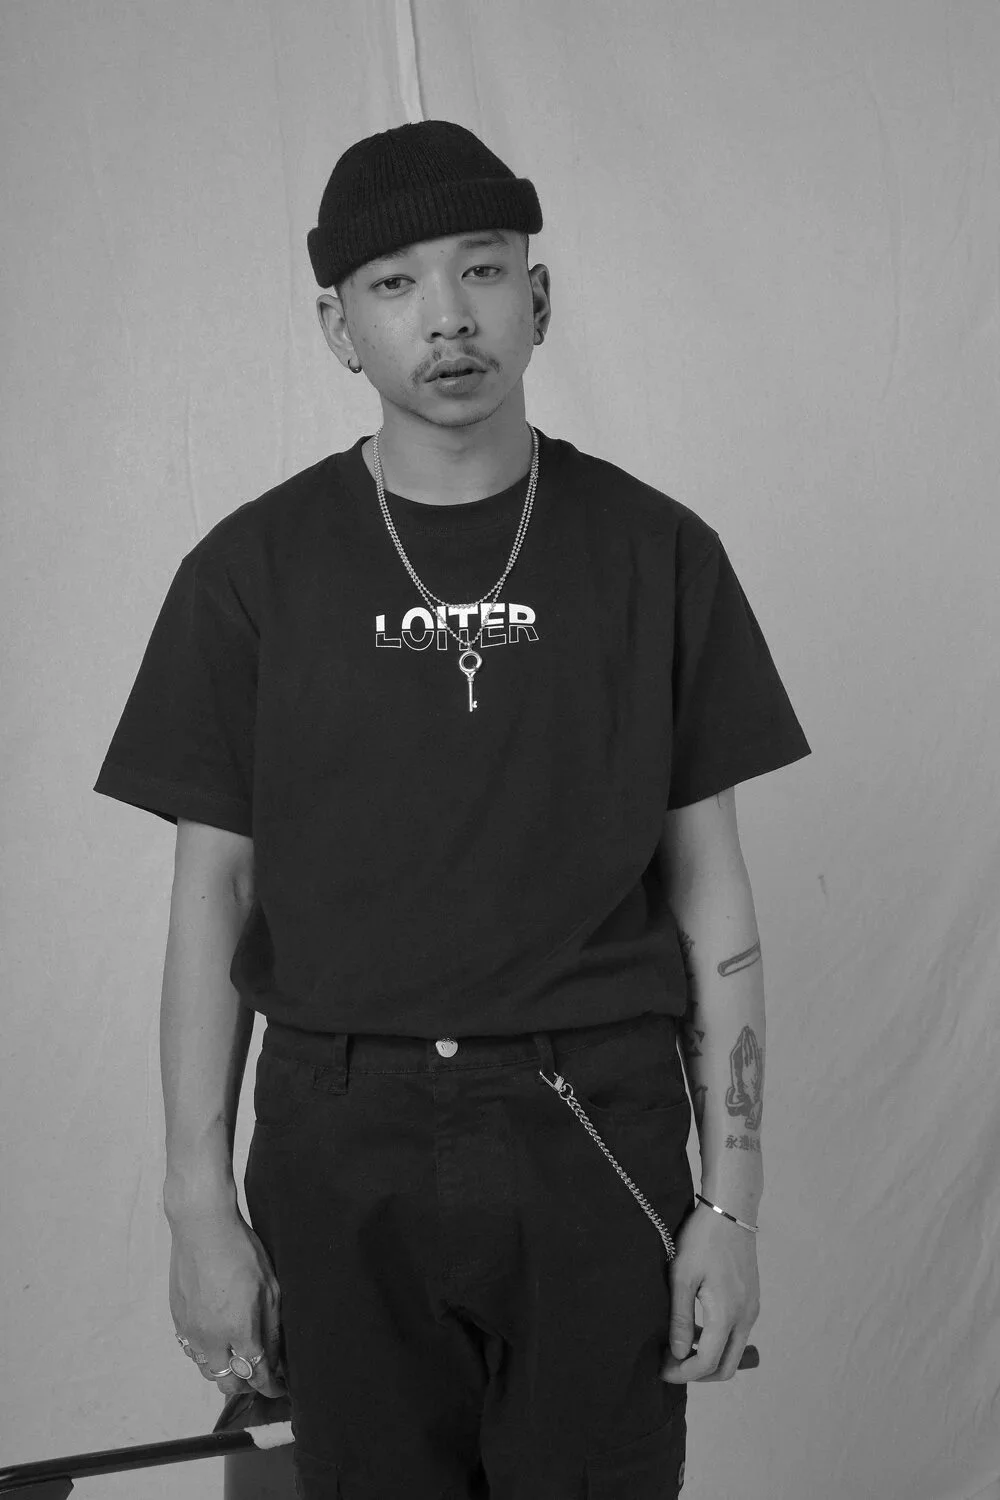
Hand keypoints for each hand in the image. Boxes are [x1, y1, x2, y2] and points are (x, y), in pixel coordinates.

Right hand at [168, 1205, 287, 1399]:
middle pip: (228, 1382)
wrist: (201, 1227)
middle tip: (261, 1376)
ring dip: (225, 1373)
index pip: (256, 1375)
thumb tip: (276, 1357)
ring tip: (239, 1361)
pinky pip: (192, 1351)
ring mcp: (191, 1331)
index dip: (271, 1386)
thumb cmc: (240, 1250)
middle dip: (248, 1385)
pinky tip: (217, 1343)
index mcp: (239, 1330)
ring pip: (207, 1371)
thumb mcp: (269, 1287)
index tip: (279, 1387)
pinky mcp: (178, 1320)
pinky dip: (206, 1356)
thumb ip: (271, 1327)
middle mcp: (211, 1338)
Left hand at [659, 1200, 759, 1382]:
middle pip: (726, 1366)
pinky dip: (717, 1340)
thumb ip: (681, 1318)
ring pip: (732, 1351)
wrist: (730, 1210)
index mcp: (727, 1314)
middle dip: (698, 1373)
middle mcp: (745, 1317)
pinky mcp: (751, 1299)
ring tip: (678, 1345)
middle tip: (671, 1364)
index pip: (708, 1363)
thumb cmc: (702, 1238)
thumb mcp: (682, 1276)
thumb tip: (678, 1354)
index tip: (661, 1370)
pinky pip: (736, 1333)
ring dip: (708, 1356)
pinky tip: (696, 1327)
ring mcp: (751, 1309)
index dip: (683, 1373)